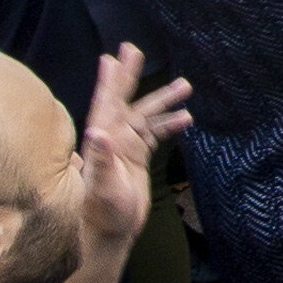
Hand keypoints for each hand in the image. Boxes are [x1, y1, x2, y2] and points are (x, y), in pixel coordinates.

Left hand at [68, 44, 193, 249]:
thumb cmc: (102, 212)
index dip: (110, 80)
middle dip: (132, 76)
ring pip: (146, 116)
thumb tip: (97, 132)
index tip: (113, 56)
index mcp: (103, 139)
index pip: (107, 103)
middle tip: (135, 50)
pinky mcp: (135, 158)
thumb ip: (99, 159)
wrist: (109, 232)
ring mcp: (124, 147)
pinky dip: (168, 125)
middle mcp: (112, 138)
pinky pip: (154, 134)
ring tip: (186, 86)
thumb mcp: (102, 186)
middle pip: (126, 101)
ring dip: (163, 101)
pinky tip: (186, 119)